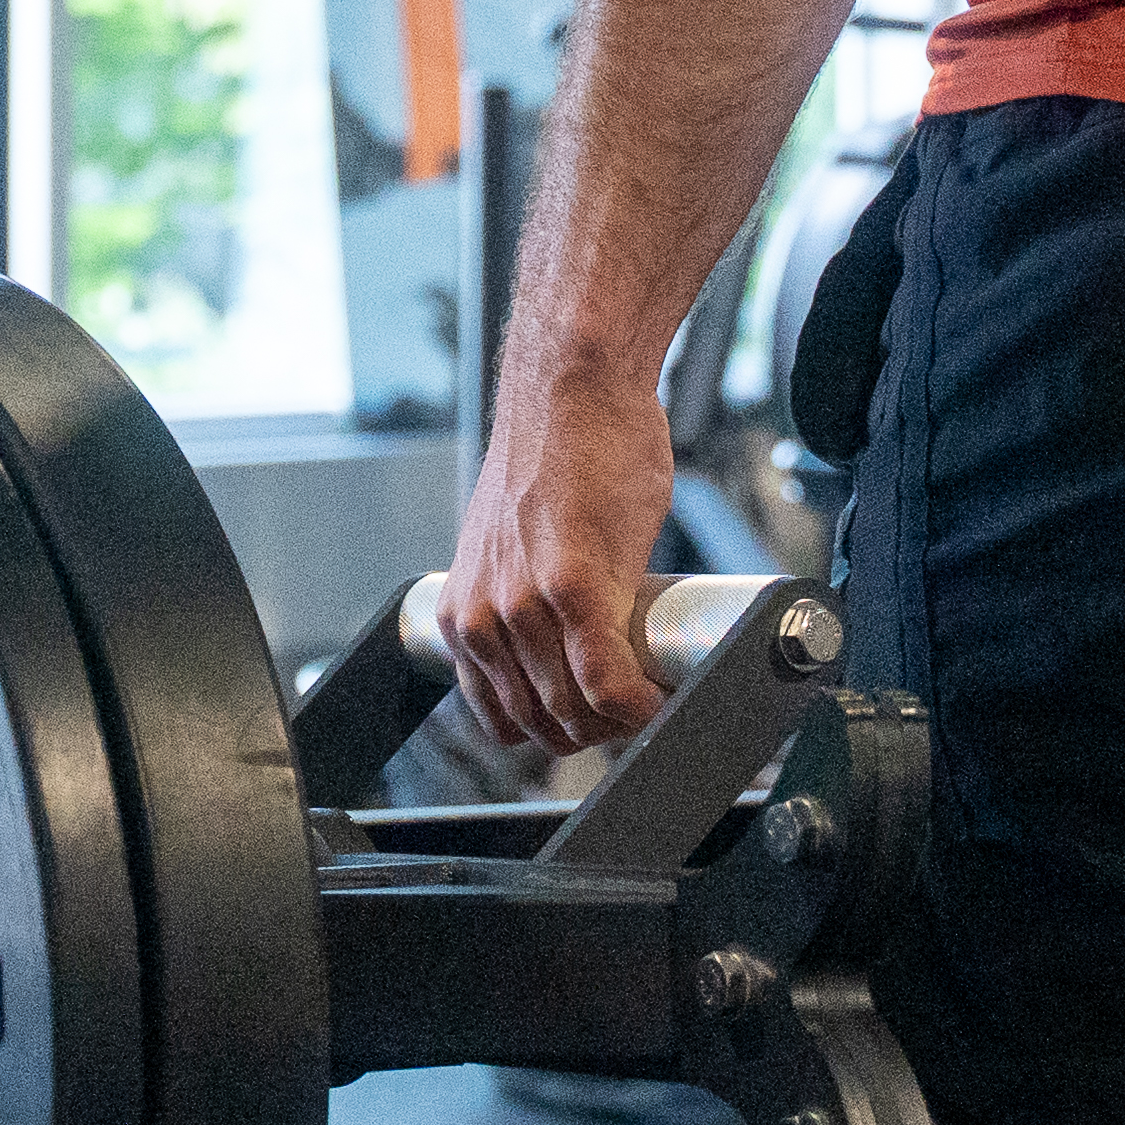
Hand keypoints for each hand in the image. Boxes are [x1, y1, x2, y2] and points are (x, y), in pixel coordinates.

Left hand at [443, 370, 681, 760]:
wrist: (572, 389)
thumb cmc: (558, 456)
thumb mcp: (517, 550)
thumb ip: (529, 606)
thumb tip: (572, 653)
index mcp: (465, 616)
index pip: (505, 722)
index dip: (560, 733)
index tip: (599, 720)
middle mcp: (484, 620)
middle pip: (545, 727)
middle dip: (599, 735)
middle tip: (638, 708)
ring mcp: (524, 608)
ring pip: (577, 715)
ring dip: (623, 725)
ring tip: (654, 699)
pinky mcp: (572, 588)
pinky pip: (607, 683)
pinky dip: (639, 705)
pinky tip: (660, 697)